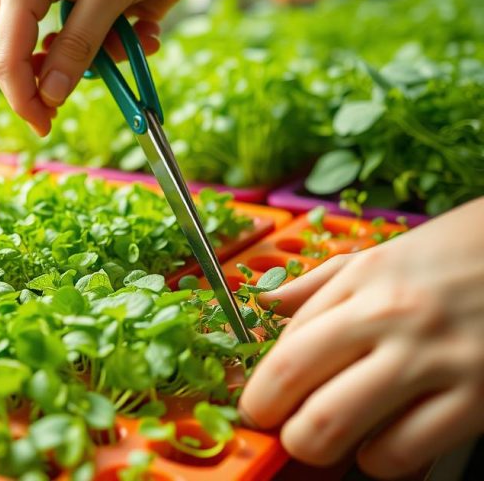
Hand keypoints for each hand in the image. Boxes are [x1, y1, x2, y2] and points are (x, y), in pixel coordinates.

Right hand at [0, 0, 270, 135]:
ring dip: (98, 62)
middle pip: (24, 62)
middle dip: (65, 77)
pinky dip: (115, 50)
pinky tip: (143, 30)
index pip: (7, 56)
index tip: (45, 128)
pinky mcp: (79, 9)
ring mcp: (50, 2)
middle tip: (104, 77)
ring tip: (131, 40)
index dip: (23, 98)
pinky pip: (85, 50)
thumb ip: (79, 46)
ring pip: (58, 61)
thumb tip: (49, 97)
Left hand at [239, 197, 483, 478]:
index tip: (255, 401)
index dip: (258, 383)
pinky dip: (377, 460)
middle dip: (270, 418)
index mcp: (361, 281)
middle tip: (275, 427)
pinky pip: (400, 450)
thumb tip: (266, 304)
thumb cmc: (463, 256)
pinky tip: (382, 445)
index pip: (284, 341)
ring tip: (322, 440)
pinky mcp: (476, 399)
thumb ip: (323, 282)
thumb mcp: (387, 255)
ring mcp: (433, 358)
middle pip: (293, 381)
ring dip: (314, 444)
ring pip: (334, 423)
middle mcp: (390, 316)